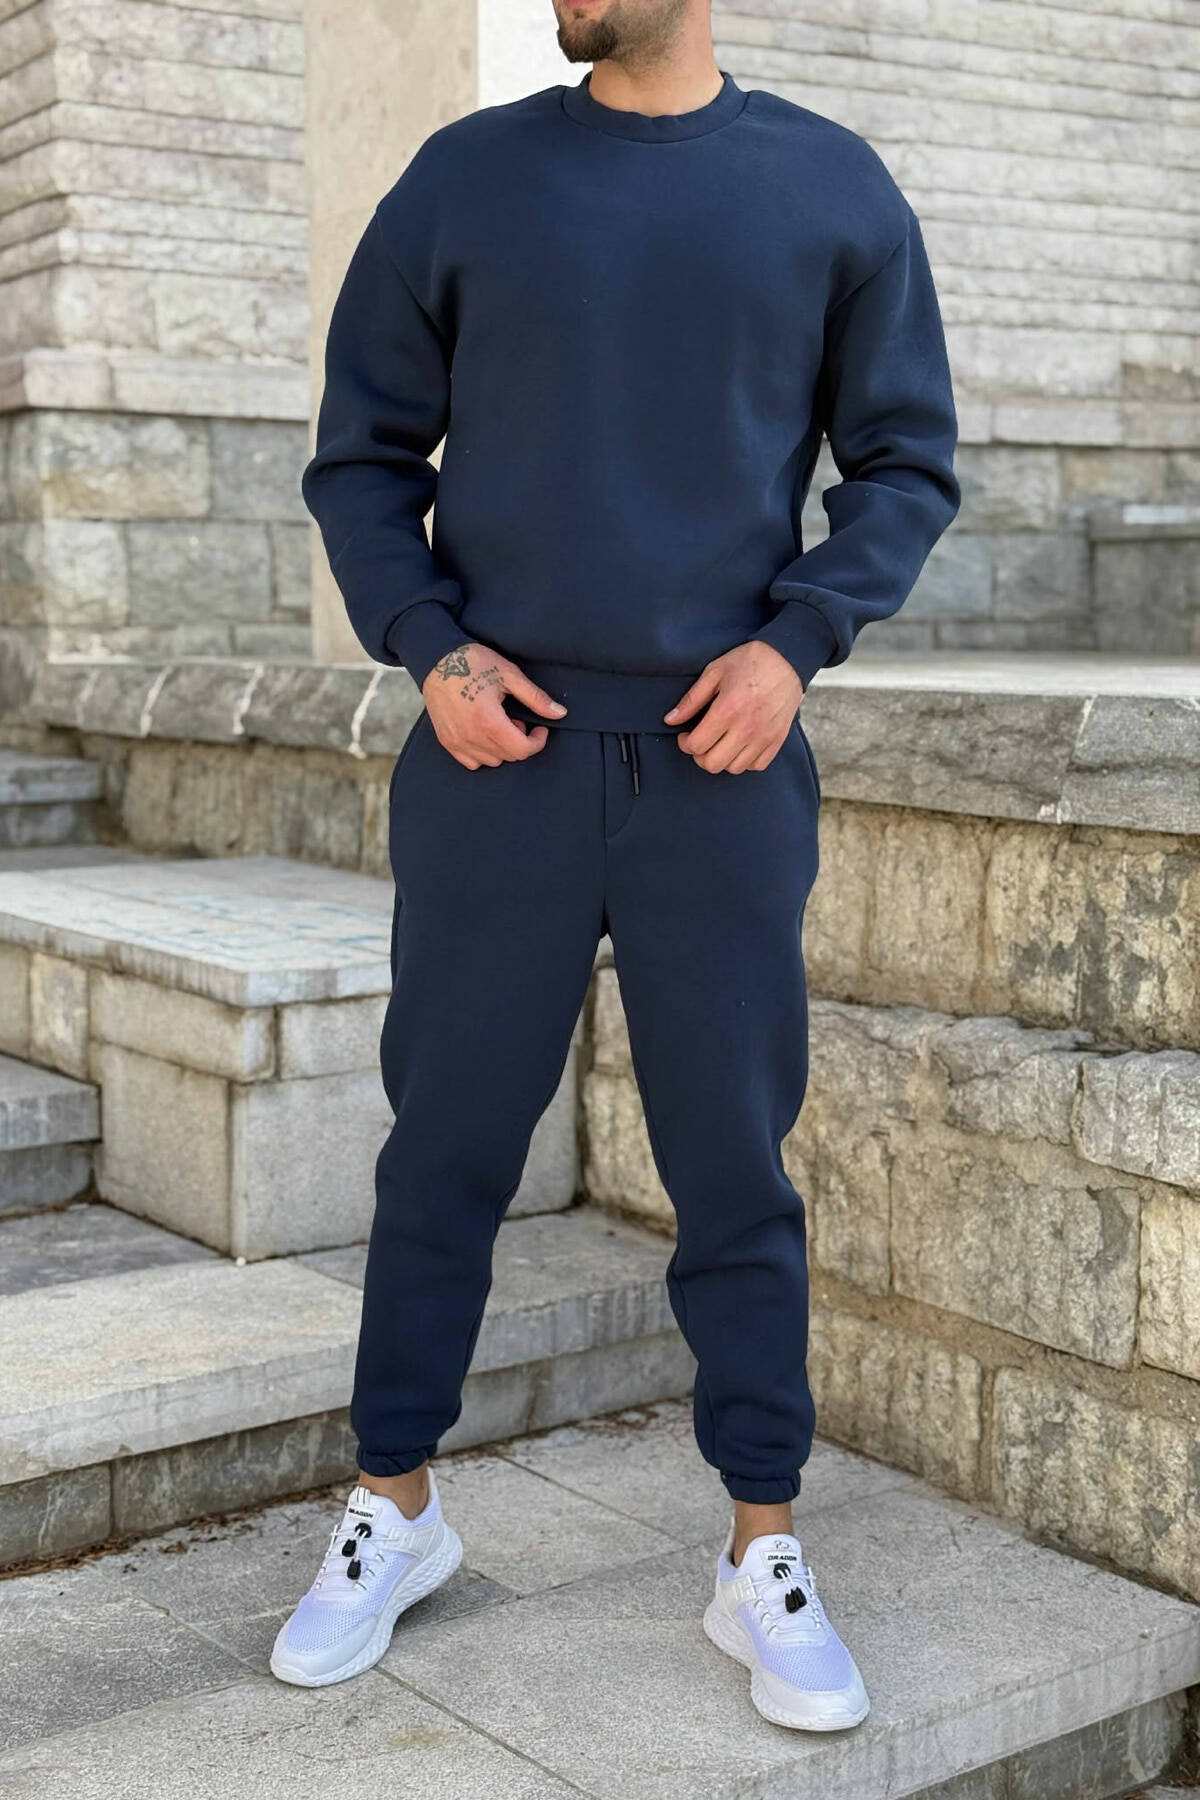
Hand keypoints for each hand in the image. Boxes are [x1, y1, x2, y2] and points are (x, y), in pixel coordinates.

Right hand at [422, 643, 565, 768]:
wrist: (436, 659)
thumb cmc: (473, 662)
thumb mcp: (509, 675)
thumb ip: (535, 697)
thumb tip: (560, 713)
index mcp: (489, 721)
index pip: (522, 750)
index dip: (537, 741)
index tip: (540, 727)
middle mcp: (471, 736)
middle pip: (509, 756)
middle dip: (520, 740)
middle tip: (516, 718)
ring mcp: (457, 742)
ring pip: (492, 762)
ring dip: (502, 747)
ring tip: (499, 723)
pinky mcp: (447, 742)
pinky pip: (472, 763)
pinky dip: (484, 753)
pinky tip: (484, 732)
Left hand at [665, 641, 803, 772]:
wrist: (787, 659)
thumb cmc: (749, 661)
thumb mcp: (715, 672)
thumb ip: (691, 699)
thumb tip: (670, 720)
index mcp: (728, 709)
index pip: (697, 745)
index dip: (685, 743)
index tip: (685, 735)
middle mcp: (747, 728)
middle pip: (713, 763)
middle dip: (699, 755)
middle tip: (700, 741)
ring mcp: (764, 736)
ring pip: (734, 768)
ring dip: (721, 759)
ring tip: (719, 743)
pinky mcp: (777, 740)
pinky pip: (756, 765)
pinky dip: (744, 761)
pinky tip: (739, 745)